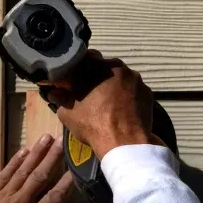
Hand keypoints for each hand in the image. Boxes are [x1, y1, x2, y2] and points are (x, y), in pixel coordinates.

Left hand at [0, 134, 73, 202]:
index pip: (54, 200)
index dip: (66, 185)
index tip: (77, 170)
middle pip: (40, 178)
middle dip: (53, 158)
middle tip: (64, 141)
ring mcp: (4, 197)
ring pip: (24, 171)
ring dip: (37, 153)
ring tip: (47, 137)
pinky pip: (6, 174)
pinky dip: (15, 161)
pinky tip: (24, 151)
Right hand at [41, 51, 158, 159]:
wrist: (124, 143)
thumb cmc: (93, 125)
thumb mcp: (67, 113)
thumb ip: (60, 98)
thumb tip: (55, 93)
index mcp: (96, 65)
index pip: (84, 59)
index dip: (78, 71)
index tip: (76, 82)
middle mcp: (118, 66)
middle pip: (105, 68)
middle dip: (98, 78)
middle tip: (92, 94)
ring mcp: (136, 78)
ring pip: (121, 79)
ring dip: (114, 87)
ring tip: (109, 104)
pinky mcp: (148, 92)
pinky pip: (134, 91)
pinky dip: (128, 97)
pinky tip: (123, 110)